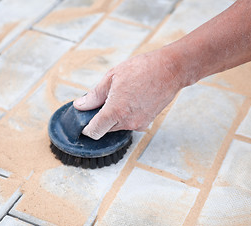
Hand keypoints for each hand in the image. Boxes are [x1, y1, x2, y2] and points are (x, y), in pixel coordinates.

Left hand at [73, 48, 191, 139]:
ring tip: (122, 95)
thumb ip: (94, 95)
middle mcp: (127, 122)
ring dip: (115, 115)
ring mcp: (139, 124)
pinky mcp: (147, 122)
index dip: (87, 128)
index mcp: (115, 111)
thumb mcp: (112, 77)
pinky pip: (130, 123)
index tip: (85, 121)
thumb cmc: (143, 69)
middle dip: (101, 118)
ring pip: (118, 126)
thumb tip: (80, 105)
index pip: (94, 131)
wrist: (170, 70)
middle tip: (104, 100)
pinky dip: (127, 115)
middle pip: (105, 129)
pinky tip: (132, 99)